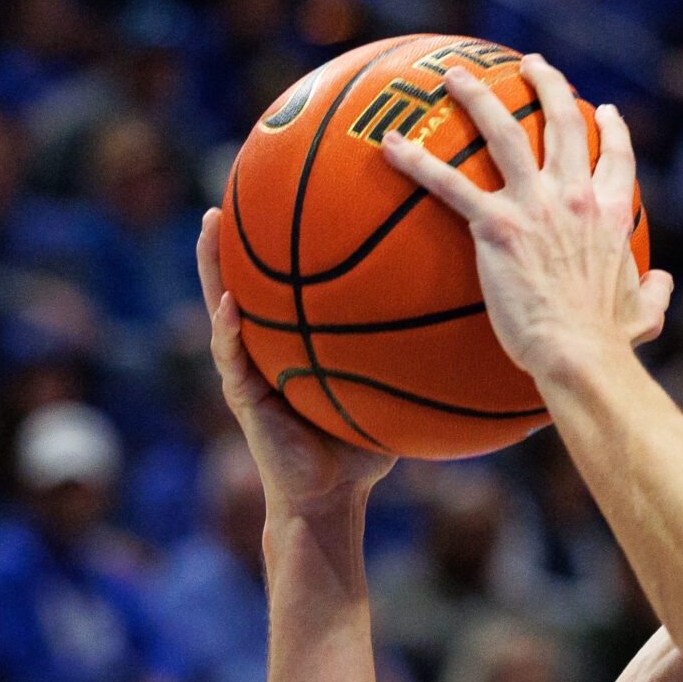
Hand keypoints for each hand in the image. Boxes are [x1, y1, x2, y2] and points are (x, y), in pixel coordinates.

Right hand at [195, 211, 395, 519]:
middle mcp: (265, 346)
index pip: (286, 279)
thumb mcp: (391, 394)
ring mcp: (247, 368)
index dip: (283, 238)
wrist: (330, 497)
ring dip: (213, 265)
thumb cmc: (362, 448)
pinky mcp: (242, 395)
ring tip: (210, 225)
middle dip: (238, 232)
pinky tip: (227, 306)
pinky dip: (227, 331)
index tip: (288, 189)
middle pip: (245, 276)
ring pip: (222, 304)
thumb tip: (472, 327)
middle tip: (237, 184)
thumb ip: (415, 359)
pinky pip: (231, 356)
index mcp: (293, 340)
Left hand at [379, 54, 673, 386]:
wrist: (580, 353)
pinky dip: (417, 162)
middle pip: (562, 123)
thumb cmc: (609, 342)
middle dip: (547, 85)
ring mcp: (535, 205)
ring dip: (478, 97)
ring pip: (505, 132)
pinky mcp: (496, 225)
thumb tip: (663, 282)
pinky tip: (389, 145)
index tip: (602, 110)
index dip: (611, 130)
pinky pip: (449, 184)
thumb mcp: (645, 316)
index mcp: (611, 214)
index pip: (616, 158)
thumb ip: (655, 293)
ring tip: (456, 75)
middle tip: (530, 65)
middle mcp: (575, 196)